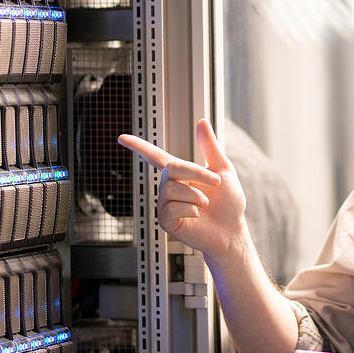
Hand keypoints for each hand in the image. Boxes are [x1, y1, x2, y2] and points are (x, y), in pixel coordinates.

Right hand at [117, 119, 247, 260]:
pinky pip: (171, 208)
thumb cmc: (228, 204)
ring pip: (172, 189)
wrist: (232, 231)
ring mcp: (166, 205)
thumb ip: (210, 147)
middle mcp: (170, 188)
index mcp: (181, 175)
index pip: (155, 157)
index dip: (139, 147)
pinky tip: (196, 215)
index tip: (122, 138)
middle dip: (197, 173)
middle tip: (216, 182)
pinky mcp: (167, 222)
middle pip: (171, 169)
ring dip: (196, 195)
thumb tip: (202, 121)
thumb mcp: (223, 170)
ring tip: (205, 204)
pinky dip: (190, 209)